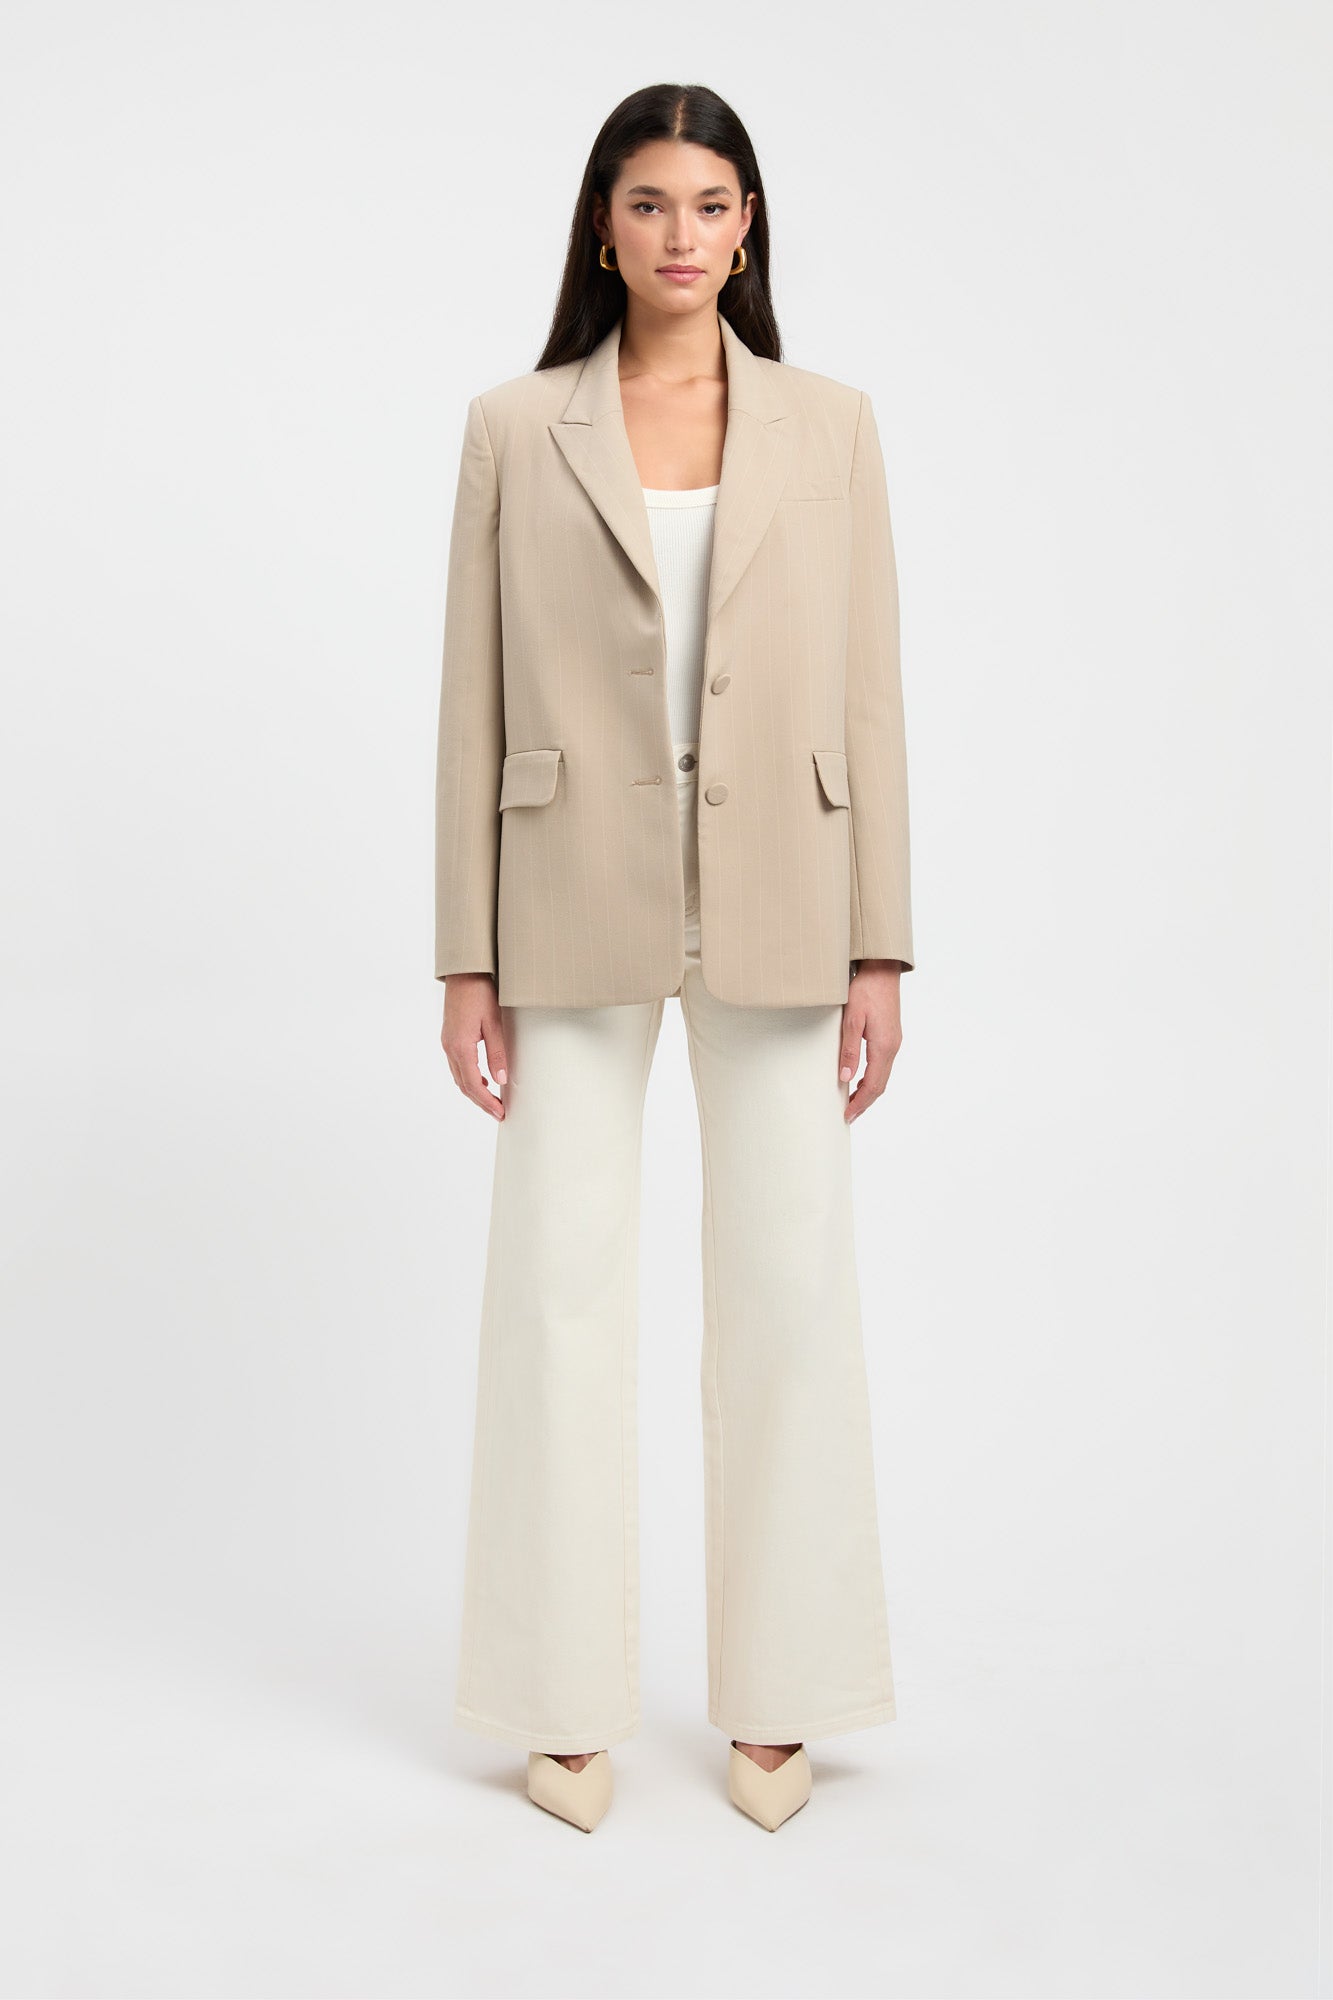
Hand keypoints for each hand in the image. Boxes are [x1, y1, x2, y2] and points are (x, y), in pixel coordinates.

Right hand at [441, 974, 507, 1118]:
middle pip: (464, 1085)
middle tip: (498, 1112)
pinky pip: (457, 1065)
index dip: (486, 1101)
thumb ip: (497, 1053)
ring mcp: (447, 1042)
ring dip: (474, 1090)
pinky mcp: (450, 1036)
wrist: (464, 971)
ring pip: (459, 1076)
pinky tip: (482, 1077)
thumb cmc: (480, 992)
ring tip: (492, 1100)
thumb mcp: (494, 1023)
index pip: (473, 1084)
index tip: (500, 1112)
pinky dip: (469, 1077)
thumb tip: (501, 1080)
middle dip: (481, 1101)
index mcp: (460, 1047)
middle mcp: (450, 1047)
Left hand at [839, 960, 903, 1122]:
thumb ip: (849, 1050)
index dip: (861, 1103)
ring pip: (883, 1075)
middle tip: (849, 1115)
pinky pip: (883, 1064)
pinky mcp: (890, 1035)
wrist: (882, 969)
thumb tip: (845, 1078)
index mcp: (884, 1047)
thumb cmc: (866, 990)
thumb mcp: (852, 1019)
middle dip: (865, 1102)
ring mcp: (894, 1041)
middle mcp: (893, 1047)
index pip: (873, 1085)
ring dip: (868, 1090)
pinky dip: (872, 1077)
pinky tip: (860, 1078)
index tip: (848, 1116)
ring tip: (852, 1101)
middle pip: (880, 1084)